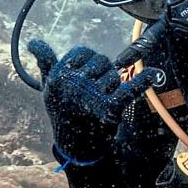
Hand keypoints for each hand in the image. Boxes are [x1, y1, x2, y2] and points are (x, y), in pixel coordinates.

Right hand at [28, 41, 159, 163]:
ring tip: (99, 102)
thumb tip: (33, 42)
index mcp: (58, 75)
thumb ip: (45, 62)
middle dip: (100, 73)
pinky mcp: (109, 109)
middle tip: (91, 93)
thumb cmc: (62, 110)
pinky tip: (155, 74)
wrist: (75, 145)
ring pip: (114, 74)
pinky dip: (143, 81)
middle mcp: (72, 84)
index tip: (82, 76)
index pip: (82, 51)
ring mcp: (91, 96)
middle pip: (100, 61)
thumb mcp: (50, 87)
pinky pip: (129, 90)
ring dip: (111, 86)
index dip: (86, 62)